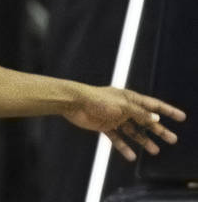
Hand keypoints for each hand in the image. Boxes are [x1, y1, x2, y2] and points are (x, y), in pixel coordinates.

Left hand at [65, 85, 184, 161]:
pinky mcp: (105, 126)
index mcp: (130, 98)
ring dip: (143, 141)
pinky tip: (132, 156)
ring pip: (133, 131)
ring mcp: (115, 117)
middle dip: (159, 129)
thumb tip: (156, 117)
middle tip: (172, 139)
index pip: (153, 104)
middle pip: (146, 120)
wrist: (75, 103)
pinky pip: (118, 138)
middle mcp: (124, 107)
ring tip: (155, 151)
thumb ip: (139, 113)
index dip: (167, 110)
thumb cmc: (98, 99)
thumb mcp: (123, 106)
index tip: (181, 117)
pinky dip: (124, 147)